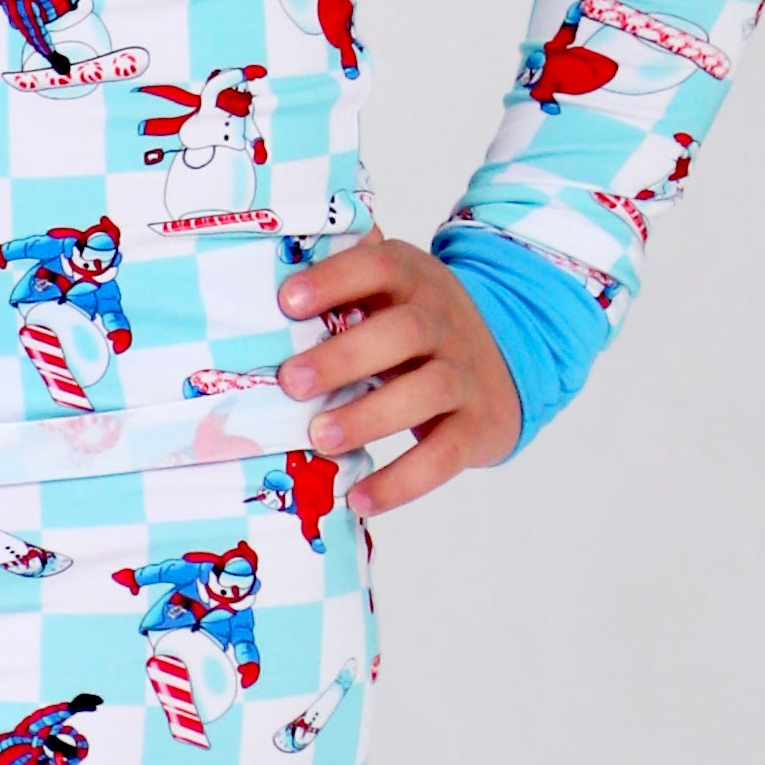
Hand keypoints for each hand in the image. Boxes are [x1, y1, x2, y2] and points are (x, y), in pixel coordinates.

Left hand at [275, 241, 519, 515]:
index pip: (380, 266)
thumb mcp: (389, 294)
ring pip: (427, 391)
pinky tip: (360, 498)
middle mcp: (444, 323)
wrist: (504, 363)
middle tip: (291, 381)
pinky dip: (402, 481)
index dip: (335, 279)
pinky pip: (444, 455)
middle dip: (344, 356)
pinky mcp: (478, 427)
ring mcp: (465, 376)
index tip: (286, 301)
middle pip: (404, 331)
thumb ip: (342, 281)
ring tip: (320, 437)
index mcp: (413, 280)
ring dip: (369, 416)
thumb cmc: (415, 328)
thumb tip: (260, 271)